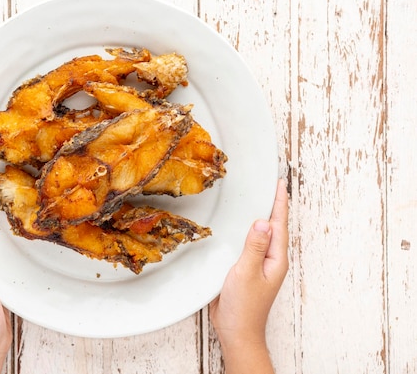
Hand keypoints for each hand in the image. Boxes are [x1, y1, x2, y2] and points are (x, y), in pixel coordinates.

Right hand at [209, 179, 288, 373]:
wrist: (236, 331)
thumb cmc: (243, 307)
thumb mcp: (246, 272)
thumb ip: (254, 247)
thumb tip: (263, 222)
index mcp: (275, 259)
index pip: (279, 225)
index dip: (279, 203)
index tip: (279, 183)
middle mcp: (270, 260)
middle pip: (274, 227)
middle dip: (273, 206)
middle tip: (272, 185)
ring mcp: (259, 265)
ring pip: (262, 236)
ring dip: (260, 218)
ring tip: (258, 200)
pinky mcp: (247, 270)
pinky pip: (249, 245)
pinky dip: (246, 232)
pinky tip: (239, 228)